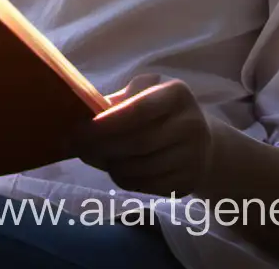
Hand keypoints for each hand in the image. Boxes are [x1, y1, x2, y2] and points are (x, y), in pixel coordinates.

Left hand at [69, 73, 215, 197]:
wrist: (201, 142)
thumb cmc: (161, 110)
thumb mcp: (144, 91)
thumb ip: (117, 100)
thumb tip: (82, 113)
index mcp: (177, 94)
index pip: (138, 111)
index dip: (106, 124)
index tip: (79, 130)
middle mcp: (191, 125)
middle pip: (137, 143)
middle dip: (101, 146)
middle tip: (77, 146)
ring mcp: (193, 157)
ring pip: (139, 168)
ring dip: (109, 165)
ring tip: (93, 156)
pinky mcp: (188, 182)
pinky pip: (146, 186)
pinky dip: (123, 180)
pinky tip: (114, 168)